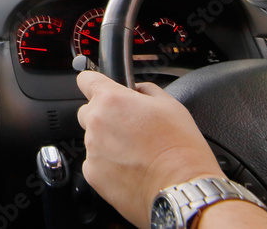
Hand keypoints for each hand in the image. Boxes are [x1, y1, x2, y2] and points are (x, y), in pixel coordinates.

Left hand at [76, 71, 222, 228]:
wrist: (180, 187)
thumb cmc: (179, 147)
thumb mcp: (170, 105)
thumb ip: (145, 90)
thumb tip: (136, 90)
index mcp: (111, 100)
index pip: (86, 79)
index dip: (94, 82)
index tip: (99, 88)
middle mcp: (96, 123)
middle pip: (88, 111)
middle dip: (104, 115)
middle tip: (129, 127)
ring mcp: (92, 149)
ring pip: (92, 138)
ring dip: (107, 141)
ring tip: (135, 152)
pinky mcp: (93, 173)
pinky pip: (95, 162)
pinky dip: (108, 164)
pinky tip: (130, 168)